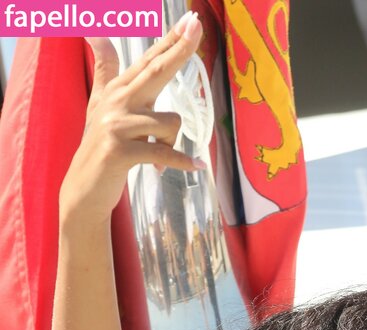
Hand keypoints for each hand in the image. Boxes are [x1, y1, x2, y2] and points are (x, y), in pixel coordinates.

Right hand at [59, 12, 203, 226]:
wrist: (84, 187)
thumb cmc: (99, 145)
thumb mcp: (100, 103)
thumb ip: (105, 69)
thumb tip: (93, 32)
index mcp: (119, 90)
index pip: (149, 61)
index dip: (171, 40)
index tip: (190, 20)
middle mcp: (117, 102)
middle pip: (156, 71)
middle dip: (179, 50)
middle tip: (197, 27)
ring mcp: (117, 126)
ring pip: (168, 122)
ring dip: (172, 144)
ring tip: (159, 159)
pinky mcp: (120, 152)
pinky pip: (163, 153)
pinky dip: (181, 162)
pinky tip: (196, 166)